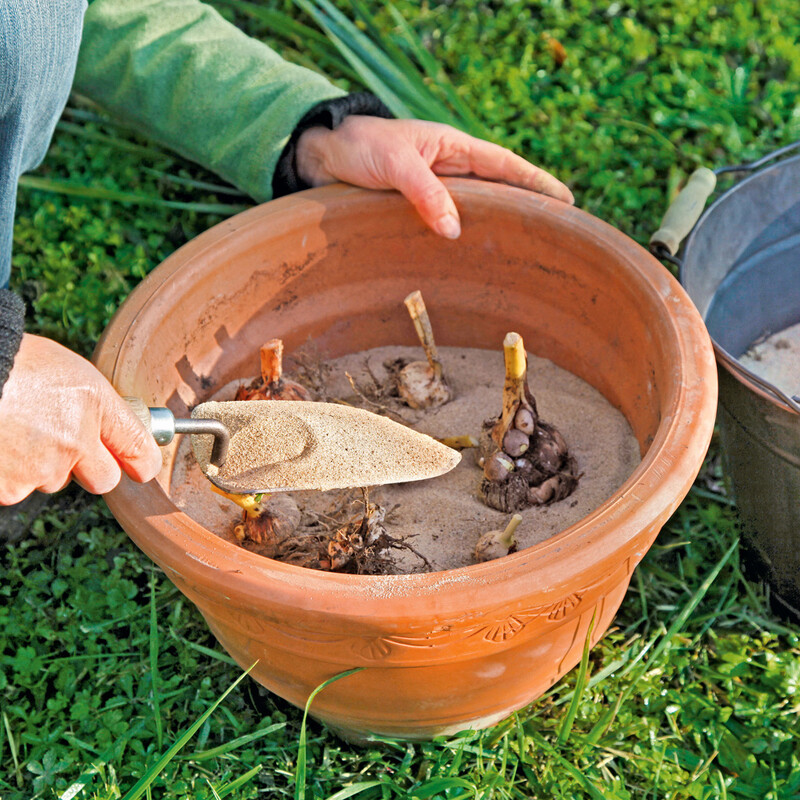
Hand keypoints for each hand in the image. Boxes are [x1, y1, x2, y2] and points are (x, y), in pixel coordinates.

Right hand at [0, 334, 161, 504]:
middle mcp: (74, 441)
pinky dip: (8, 473)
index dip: (142, 461)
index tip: (141, 466)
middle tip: (62, 443)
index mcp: (93, 405)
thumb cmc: (11, 363)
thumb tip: (116, 432)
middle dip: (90, 468)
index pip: (138, 447)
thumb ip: (96, 405)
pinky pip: (18, 488)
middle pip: (104, 479)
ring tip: (14, 430)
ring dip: (41, 465)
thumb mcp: (67, 371)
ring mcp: (40, 468)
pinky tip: (0, 444)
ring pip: (53, 480)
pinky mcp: (9, 488)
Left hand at [295, 116, 573, 238]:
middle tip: (553, 238)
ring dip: (494, 231)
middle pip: (497, 193)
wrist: (320, 156)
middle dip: (524, 211)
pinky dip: (461, 242)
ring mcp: (434, 192)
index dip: (536, 183)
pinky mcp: (416, 211)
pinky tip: (470, 262)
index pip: (505, 166)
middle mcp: (449, 171)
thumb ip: (424, 193)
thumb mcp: (395, 164)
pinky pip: (446, 227)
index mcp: (453, 148)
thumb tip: (454, 230)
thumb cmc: (359, 147)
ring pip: (474, 213)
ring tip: (521, 257)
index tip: (565, 202)